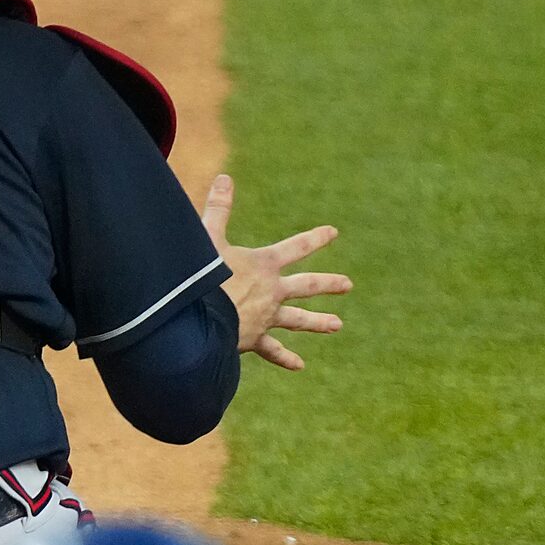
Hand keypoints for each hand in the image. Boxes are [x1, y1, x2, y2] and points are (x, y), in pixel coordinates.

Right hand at [202, 174, 348, 370]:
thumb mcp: (208, 238)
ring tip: (338, 325)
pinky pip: (274, 350)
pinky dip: (285, 358)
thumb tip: (224, 178)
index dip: (315, 239)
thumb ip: (218, 209)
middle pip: (307, 286)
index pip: (296, 247)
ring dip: (318, 322)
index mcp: (264, 265)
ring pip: (298, 321)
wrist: (196, 319)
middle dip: (328, 284)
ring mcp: (266, 317)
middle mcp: (272, 291)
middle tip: (348, 285)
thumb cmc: (200, 277)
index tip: (334, 233)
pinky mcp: (254, 339)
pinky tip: (300, 366)